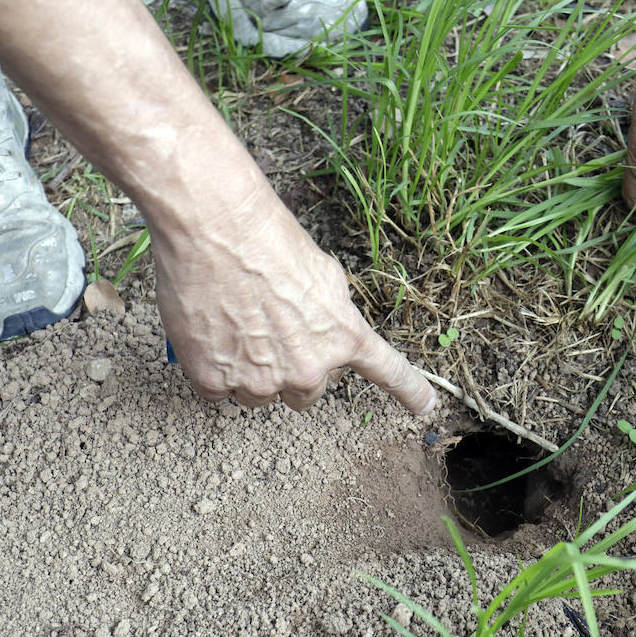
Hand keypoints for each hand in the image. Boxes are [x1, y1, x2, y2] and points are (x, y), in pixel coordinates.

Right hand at [149, 182, 436, 413]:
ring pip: (260, 395)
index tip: (425, 406)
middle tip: (269, 331)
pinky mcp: (215, 382)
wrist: (217, 230)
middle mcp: (308, 369)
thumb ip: (332, 313)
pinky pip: (218, 389)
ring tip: (235, 322)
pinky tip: (210, 329)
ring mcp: (261, 381)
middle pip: (307, 393)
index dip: (408, 391)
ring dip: (251, 371)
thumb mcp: (322, 274)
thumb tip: (323, 330)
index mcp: (343, 337)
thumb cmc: (269, 240)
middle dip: (292, 370)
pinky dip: (212, 366)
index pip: (388, 371)